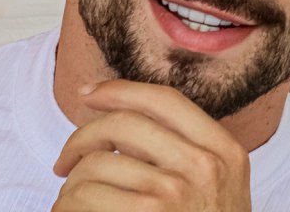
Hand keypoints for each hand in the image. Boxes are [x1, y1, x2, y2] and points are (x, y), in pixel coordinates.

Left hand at [51, 79, 251, 210]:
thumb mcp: (218, 185)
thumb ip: (185, 148)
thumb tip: (120, 118)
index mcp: (223, 149)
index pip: (164, 99)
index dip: (121, 90)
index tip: (90, 93)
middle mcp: (202, 166)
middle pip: (124, 124)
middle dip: (82, 135)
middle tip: (65, 157)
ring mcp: (173, 196)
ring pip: (96, 164)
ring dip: (71, 181)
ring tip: (70, 198)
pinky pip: (84, 198)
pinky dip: (66, 205)